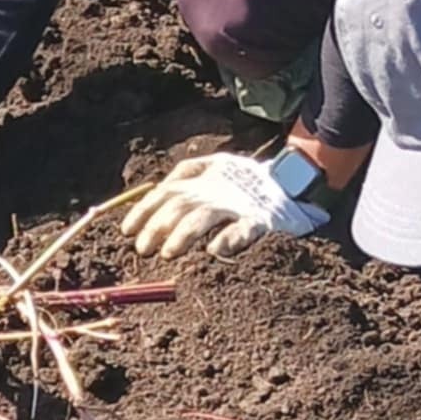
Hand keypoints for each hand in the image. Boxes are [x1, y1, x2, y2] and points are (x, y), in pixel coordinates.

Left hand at [121, 153, 328, 261]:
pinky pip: (244, 230)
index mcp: (202, 179)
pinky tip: (214, 250)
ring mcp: (238, 205)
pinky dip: (229, 239)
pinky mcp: (262, 220)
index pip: (164, 193)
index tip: (126, 231)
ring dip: (184, 234)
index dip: (143, 210)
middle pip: (179, 205)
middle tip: (142, 249)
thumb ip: (185, 175)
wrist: (294, 178)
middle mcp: (215, 190)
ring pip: (204, 217)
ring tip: (168, 253)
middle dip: (157, 226)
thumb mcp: (214, 166)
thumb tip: (152, 190)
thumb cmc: (246, 179)